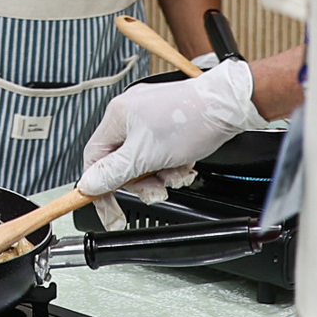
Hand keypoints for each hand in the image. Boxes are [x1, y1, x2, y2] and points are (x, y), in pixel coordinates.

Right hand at [77, 59, 259, 198]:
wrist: (227, 106)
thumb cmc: (189, 120)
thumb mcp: (145, 155)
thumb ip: (113, 172)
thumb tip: (89, 184)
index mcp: (117, 116)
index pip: (95, 158)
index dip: (100, 187)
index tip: (110, 210)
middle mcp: (130, 113)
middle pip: (122, 162)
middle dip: (141, 182)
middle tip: (155, 191)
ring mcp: (150, 116)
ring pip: (144, 160)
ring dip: (160, 175)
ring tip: (175, 175)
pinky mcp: (169, 122)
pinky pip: (160, 153)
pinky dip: (172, 165)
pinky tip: (183, 165)